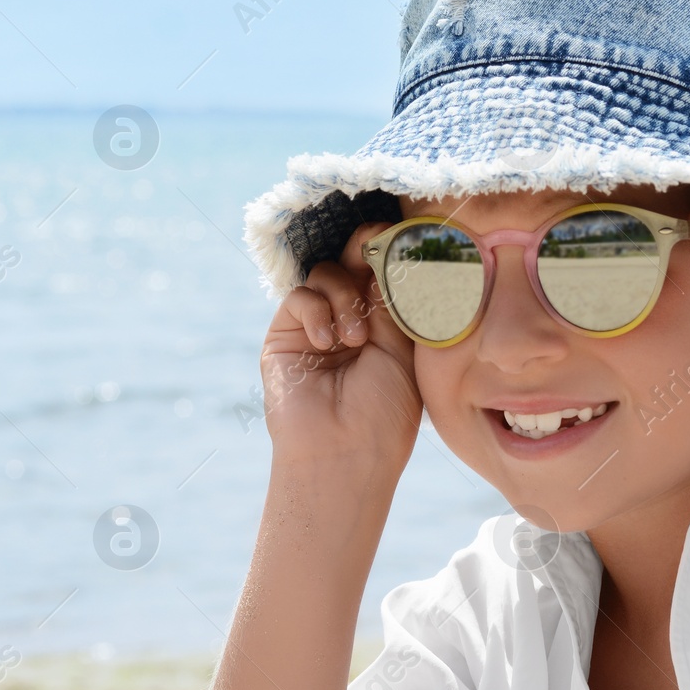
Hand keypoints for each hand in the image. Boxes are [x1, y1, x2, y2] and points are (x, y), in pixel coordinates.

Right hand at [259, 222, 420, 479]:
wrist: (347, 452)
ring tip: (356, 339)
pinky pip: (300, 298)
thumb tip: (391, 249)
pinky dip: (317, 312)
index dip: (390, 251)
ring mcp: (316, 326)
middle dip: (365, 252)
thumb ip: (393, 299)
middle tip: (377, 249)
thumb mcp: (403, 348)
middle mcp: (350, 319)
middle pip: (352, 263)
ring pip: (326, 274)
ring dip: (344, 297)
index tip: (402, 238)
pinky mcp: (285, 336)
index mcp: (385, 322)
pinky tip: (330, 344)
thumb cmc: (387, 410)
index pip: (383, 272)